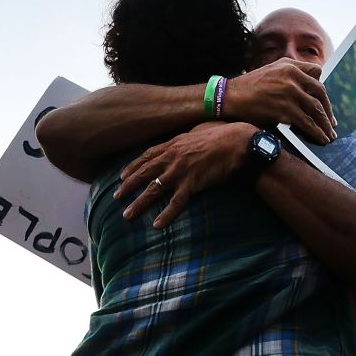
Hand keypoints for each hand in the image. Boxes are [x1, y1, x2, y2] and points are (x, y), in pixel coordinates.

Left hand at [114, 121, 257, 227]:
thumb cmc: (223, 134)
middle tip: (116, 197)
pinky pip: (176, 203)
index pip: (147, 156)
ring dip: (139, 204)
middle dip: (128, 186)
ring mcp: (181, 171)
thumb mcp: (200, 130)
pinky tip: (157, 225)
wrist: (239, 142)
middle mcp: (172, 157)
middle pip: (144, 173)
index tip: (121, 176)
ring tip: (127, 215)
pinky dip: (166, 215)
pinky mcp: (193, 184)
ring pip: (154, 190)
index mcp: (173, 144)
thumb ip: (188, 137)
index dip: (133, 167)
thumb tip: (186, 138)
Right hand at [224, 59, 335, 144]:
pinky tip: (321, 139)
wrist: (229, 97)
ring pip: (316, 109)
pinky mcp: (285, 109)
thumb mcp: (270, 71)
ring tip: (329, 135)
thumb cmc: (248, 88)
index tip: (324, 102)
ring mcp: (290, 92)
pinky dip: (317, 132)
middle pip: (320, 92)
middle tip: (331, 122)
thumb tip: (303, 89)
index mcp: (289, 65)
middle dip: (327, 110)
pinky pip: (307, 122)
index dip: (321, 89)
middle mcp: (292, 75)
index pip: (316, 72)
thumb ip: (288, 75)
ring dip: (325, 124)